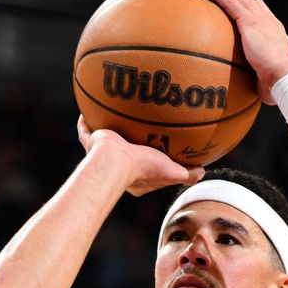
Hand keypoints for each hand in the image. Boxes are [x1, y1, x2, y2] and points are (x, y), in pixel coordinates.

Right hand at [77, 116, 203, 195]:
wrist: (115, 162)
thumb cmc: (143, 169)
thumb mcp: (172, 173)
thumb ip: (187, 174)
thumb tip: (201, 171)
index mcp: (135, 177)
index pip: (146, 168)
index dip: (153, 161)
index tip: (159, 151)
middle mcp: (118, 166)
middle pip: (125, 152)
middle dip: (131, 144)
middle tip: (138, 131)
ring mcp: (103, 154)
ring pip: (105, 141)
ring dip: (109, 130)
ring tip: (114, 116)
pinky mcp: (93, 142)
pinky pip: (86, 130)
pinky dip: (86, 122)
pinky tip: (88, 111)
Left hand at [207, 0, 287, 102]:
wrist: (283, 77)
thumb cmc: (277, 83)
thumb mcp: (268, 75)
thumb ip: (260, 75)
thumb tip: (254, 89)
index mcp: (275, 31)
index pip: (261, 12)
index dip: (250, 4)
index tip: (240, 3)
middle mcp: (269, 21)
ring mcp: (261, 20)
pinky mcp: (251, 23)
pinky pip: (232, 4)